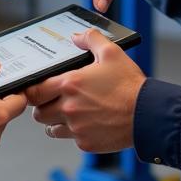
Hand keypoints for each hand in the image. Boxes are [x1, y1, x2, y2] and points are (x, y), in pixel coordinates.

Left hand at [25, 29, 144, 152]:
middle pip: (39, 113)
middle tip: (53, 101)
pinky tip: (85, 123)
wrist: (147, 114)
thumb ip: (91, 39)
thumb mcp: (111, 52)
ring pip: (51, 129)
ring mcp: (76, 128)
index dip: (32, 90)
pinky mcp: (85, 143)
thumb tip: (77, 36)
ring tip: (68, 113)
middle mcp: (69, 108)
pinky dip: (73, 133)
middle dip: (43, 107)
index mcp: (70, 84)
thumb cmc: (129, 85)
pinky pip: (70, 139)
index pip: (35, 91)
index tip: (36, 90)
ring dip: (55, 122)